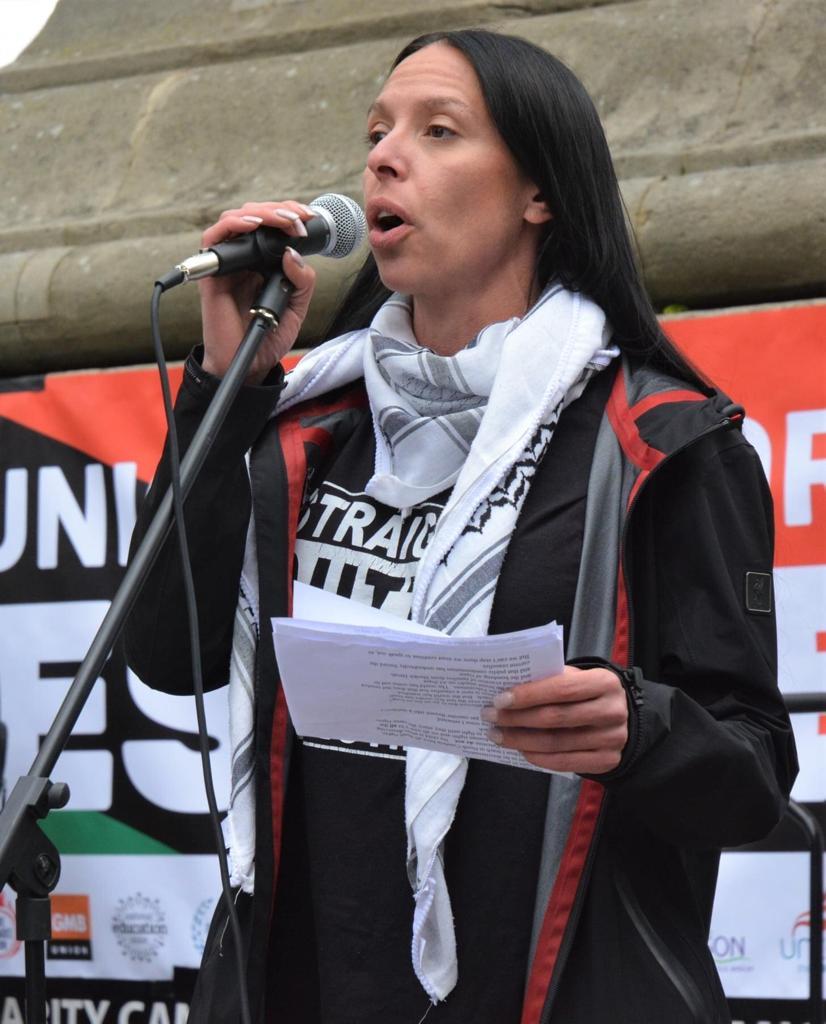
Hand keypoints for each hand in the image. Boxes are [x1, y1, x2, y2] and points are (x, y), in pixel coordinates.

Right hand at [198, 200, 317, 382]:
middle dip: (280, 210)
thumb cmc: (268, 336)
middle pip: (255, 216)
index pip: (271, 226)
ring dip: (262, 213)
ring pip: (236, 219)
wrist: (250, 364)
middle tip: (301, 219)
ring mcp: (227, 264)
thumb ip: (301, 282)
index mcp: (262, 262)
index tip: (309, 218)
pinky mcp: (212, 273)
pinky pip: (214, 237)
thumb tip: (292, 253)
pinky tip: (255, 225)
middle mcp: (243, 258)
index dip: (289, 214)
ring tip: (285, 220)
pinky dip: (234, 224)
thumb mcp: (296, 307)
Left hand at [481, 665, 628, 773]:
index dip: (528, 695)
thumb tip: (509, 689)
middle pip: (555, 718)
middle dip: (516, 718)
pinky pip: (564, 762)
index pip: (561, 688)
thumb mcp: (578, 678)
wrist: (623, 718)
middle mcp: (612, 711)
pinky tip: (520, 750)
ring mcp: (611, 739)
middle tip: (490, 716)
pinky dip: (537, 757)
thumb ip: (551, 679)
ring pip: (556, 742)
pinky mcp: (607, 761)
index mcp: (604, 682)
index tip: (500, 699)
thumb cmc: (588, 694)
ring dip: (520, 740)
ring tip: (498, 735)